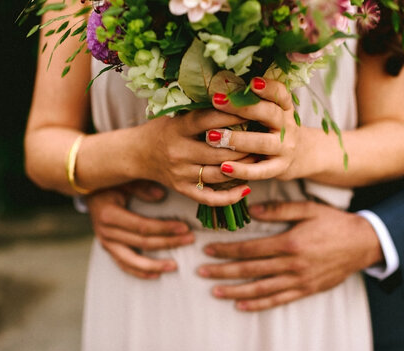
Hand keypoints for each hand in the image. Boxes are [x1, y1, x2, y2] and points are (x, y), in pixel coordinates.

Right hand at [86, 183, 194, 278]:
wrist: (89, 190)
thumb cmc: (110, 182)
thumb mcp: (124, 179)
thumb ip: (141, 187)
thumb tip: (161, 195)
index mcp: (109, 214)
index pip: (142, 226)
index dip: (165, 228)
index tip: (184, 227)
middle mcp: (106, 231)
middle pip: (142, 243)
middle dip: (168, 242)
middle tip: (190, 239)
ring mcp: (105, 242)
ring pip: (133, 260)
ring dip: (155, 265)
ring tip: (175, 266)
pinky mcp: (107, 248)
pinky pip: (124, 264)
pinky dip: (140, 272)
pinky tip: (156, 275)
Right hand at [136, 109, 251, 206]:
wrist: (138, 153)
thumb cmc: (163, 129)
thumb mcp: (176, 115)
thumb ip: (200, 111)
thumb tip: (236, 99)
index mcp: (177, 129)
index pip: (208, 121)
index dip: (232, 116)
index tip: (254, 111)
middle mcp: (178, 152)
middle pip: (219, 152)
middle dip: (245, 146)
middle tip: (265, 139)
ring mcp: (180, 174)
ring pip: (219, 174)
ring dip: (243, 168)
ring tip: (260, 159)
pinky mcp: (183, 189)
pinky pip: (210, 197)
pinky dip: (230, 196)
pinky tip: (247, 188)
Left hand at [197, 201, 383, 310]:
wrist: (364, 243)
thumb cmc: (334, 223)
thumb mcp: (308, 209)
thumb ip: (279, 209)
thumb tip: (251, 211)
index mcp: (289, 243)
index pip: (249, 249)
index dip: (226, 250)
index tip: (208, 249)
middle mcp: (291, 265)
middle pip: (249, 270)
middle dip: (222, 271)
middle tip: (201, 272)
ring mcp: (299, 280)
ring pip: (260, 289)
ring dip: (235, 291)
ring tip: (215, 292)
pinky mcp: (306, 290)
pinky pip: (279, 300)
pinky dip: (259, 305)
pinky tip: (242, 306)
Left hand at [207, 77, 304, 180]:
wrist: (301, 157)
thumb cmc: (275, 130)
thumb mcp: (273, 114)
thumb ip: (255, 103)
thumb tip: (222, 87)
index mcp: (284, 109)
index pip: (280, 94)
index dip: (268, 87)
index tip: (252, 81)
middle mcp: (286, 127)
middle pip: (270, 114)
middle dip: (243, 107)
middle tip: (217, 101)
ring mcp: (284, 148)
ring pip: (262, 143)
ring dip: (237, 139)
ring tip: (211, 136)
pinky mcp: (278, 169)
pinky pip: (260, 171)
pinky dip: (242, 169)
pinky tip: (224, 167)